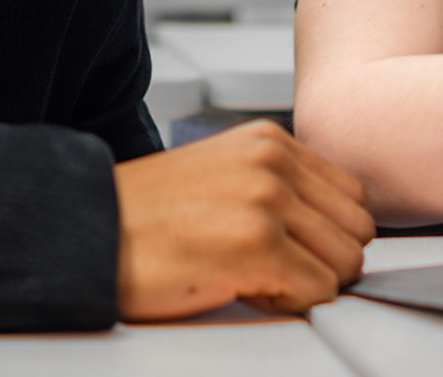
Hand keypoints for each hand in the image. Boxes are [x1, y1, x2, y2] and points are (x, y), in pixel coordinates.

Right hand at [114, 120, 374, 319]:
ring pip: (345, 262)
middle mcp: (273, 162)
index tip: (289, 245)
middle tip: (270, 266)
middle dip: (321, 259)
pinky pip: (320, 291)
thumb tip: (333, 228)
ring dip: (306, 282)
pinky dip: (289, 303)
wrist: (87, 232)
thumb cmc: (146, 216)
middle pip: (356, 229)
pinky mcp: (257, 246)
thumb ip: (279, 184)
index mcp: (268, 140)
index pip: (351, 195)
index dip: (324, 232)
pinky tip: (243, 287)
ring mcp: (266, 201)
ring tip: (252, 274)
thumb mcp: (224, 174)